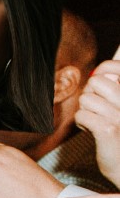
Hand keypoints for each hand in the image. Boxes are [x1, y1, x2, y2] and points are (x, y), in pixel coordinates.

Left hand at [76, 59, 119, 183]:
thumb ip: (115, 89)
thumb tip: (99, 73)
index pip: (116, 67)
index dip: (103, 70)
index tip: (99, 81)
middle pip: (96, 82)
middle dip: (91, 94)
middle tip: (97, 108)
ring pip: (86, 99)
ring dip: (86, 110)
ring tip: (96, 121)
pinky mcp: (108, 129)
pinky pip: (81, 115)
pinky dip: (83, 123)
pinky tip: (92, 130)